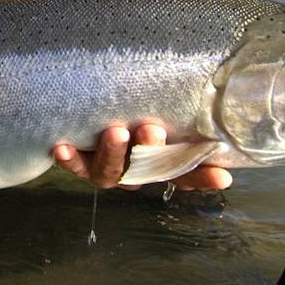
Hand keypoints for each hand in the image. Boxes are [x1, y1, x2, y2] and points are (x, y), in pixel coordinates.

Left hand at [53, 124, 232, 190]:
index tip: (222, 176)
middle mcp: (134, 168)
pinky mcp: (80, 163)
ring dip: (112, 153)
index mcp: (158, 161)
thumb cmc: (129, 107)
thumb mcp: (157, 108)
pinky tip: (63, 147)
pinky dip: (71, 159)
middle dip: (149, 151)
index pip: (186, 172)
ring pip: (110, 172)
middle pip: (146, 169)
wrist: (80, 111)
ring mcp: (107, 168)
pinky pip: (76, 165)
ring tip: (115, 132)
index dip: (203, 177)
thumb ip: (181, 113)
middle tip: (151, 130)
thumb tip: (215, 108)